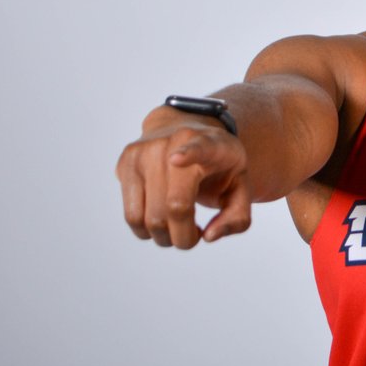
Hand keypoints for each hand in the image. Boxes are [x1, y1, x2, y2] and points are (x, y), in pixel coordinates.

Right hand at [116, 117, 251, 248]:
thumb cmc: (217, 165)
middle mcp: (171, 143)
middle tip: (194, 236)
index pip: (198, 148)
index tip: (176, 159)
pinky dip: (146, 230)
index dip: (188, 154)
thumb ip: (237, 218)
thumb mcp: (241, 186)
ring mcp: (143, 152)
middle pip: (173, 206)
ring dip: (163, 237)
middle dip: (184, 236)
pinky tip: (162, 220)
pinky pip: (131, 215)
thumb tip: (208, 236)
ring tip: (178, 228)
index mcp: (209, 144)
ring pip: (145, 216)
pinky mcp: (125, 164)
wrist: (184, 127)